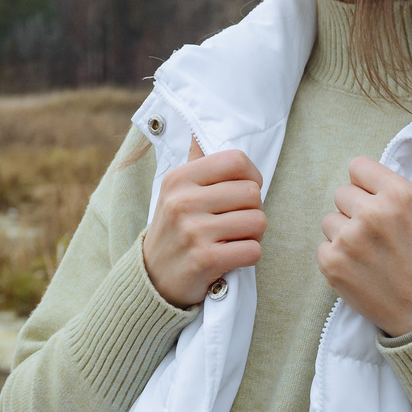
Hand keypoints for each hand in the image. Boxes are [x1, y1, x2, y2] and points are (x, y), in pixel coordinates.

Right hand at [142, 138, 265, 306]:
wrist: (152, 279)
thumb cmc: (174, 230)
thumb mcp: (175, 192)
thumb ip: (195, 163)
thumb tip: (198, 132)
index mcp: (178, 179)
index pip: (235, 160)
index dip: (252, 176)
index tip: (244, 191)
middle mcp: (183, 201)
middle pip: (252, 192)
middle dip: (253, 210)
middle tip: (235, 223)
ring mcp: (193, 231)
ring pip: (258, 221)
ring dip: (253, 234)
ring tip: (233, 239)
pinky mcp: (205, 259)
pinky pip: (254, 250)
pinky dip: (249, 255)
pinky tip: (230, 257)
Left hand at [317, 143, 411, 336]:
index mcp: (398, 194)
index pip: (358, 167)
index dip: (368, 184)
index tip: (381, 203)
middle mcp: (371, 214)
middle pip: (342, 192)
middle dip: (357, 209)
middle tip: (380, 233)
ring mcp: (349, 240)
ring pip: (330, 219)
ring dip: (345, 232)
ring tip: (372, 252)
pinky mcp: (332, 264)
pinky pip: (322, 245)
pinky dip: (336, 256)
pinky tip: (361, 267)